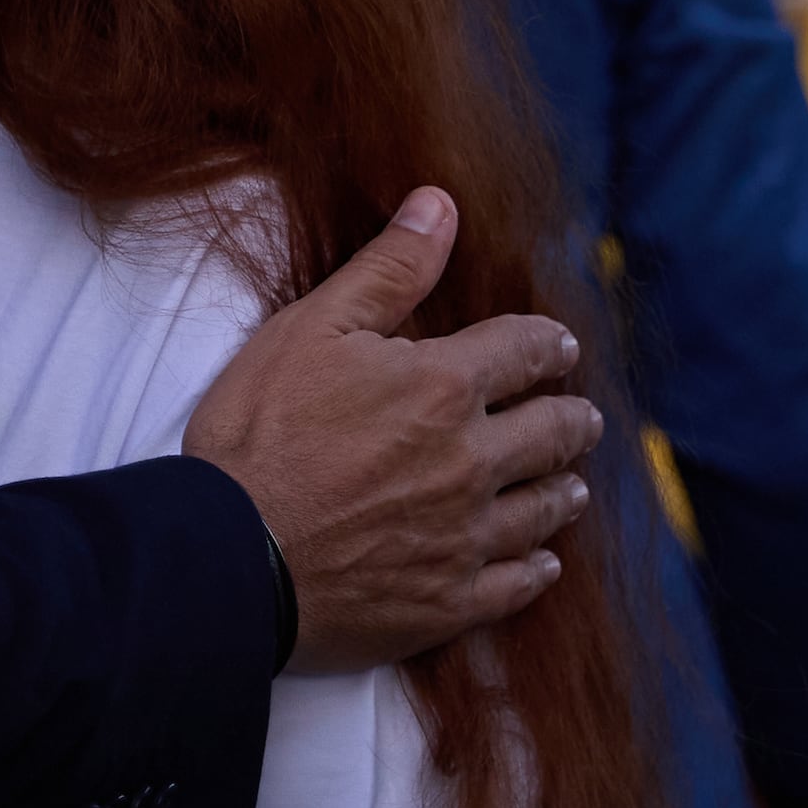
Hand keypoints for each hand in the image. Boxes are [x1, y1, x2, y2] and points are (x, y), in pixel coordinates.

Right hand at [183, 189, 601, 671]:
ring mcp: (465, 536)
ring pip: (544, 509)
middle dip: (572, 419)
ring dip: (562, 490)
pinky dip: (536, 569)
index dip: (547, 344)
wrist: (227, 555)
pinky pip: (516, 584)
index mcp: (444, 387)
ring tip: (570, 486)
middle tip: (580, 418)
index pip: (525, 351)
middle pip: (553, 432)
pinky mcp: (448, 601)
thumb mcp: (311, 330)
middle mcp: (472, 462)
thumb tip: (440, 205)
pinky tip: (542, 563)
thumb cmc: (258, 436)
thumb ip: (387, 270)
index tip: (558, 348)